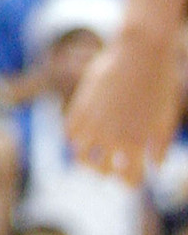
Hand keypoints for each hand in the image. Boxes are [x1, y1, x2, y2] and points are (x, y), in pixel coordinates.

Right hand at [66, 21, 182, 178]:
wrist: (142, 52)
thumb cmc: (160, 86)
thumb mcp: (166, 121)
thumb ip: (159, 148)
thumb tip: (153, 168)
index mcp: (137, 144)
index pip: (129, 180)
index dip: (129, 182)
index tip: (128, 175)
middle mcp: (113, 136)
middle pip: (102, 170)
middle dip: (106, 171)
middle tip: (107, 165)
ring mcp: (95, 119)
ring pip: (80, 155)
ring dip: (84, 159)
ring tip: (88, 155)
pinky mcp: (83, 101)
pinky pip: (69, 129)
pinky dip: (72, 136)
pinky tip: (80, 132)